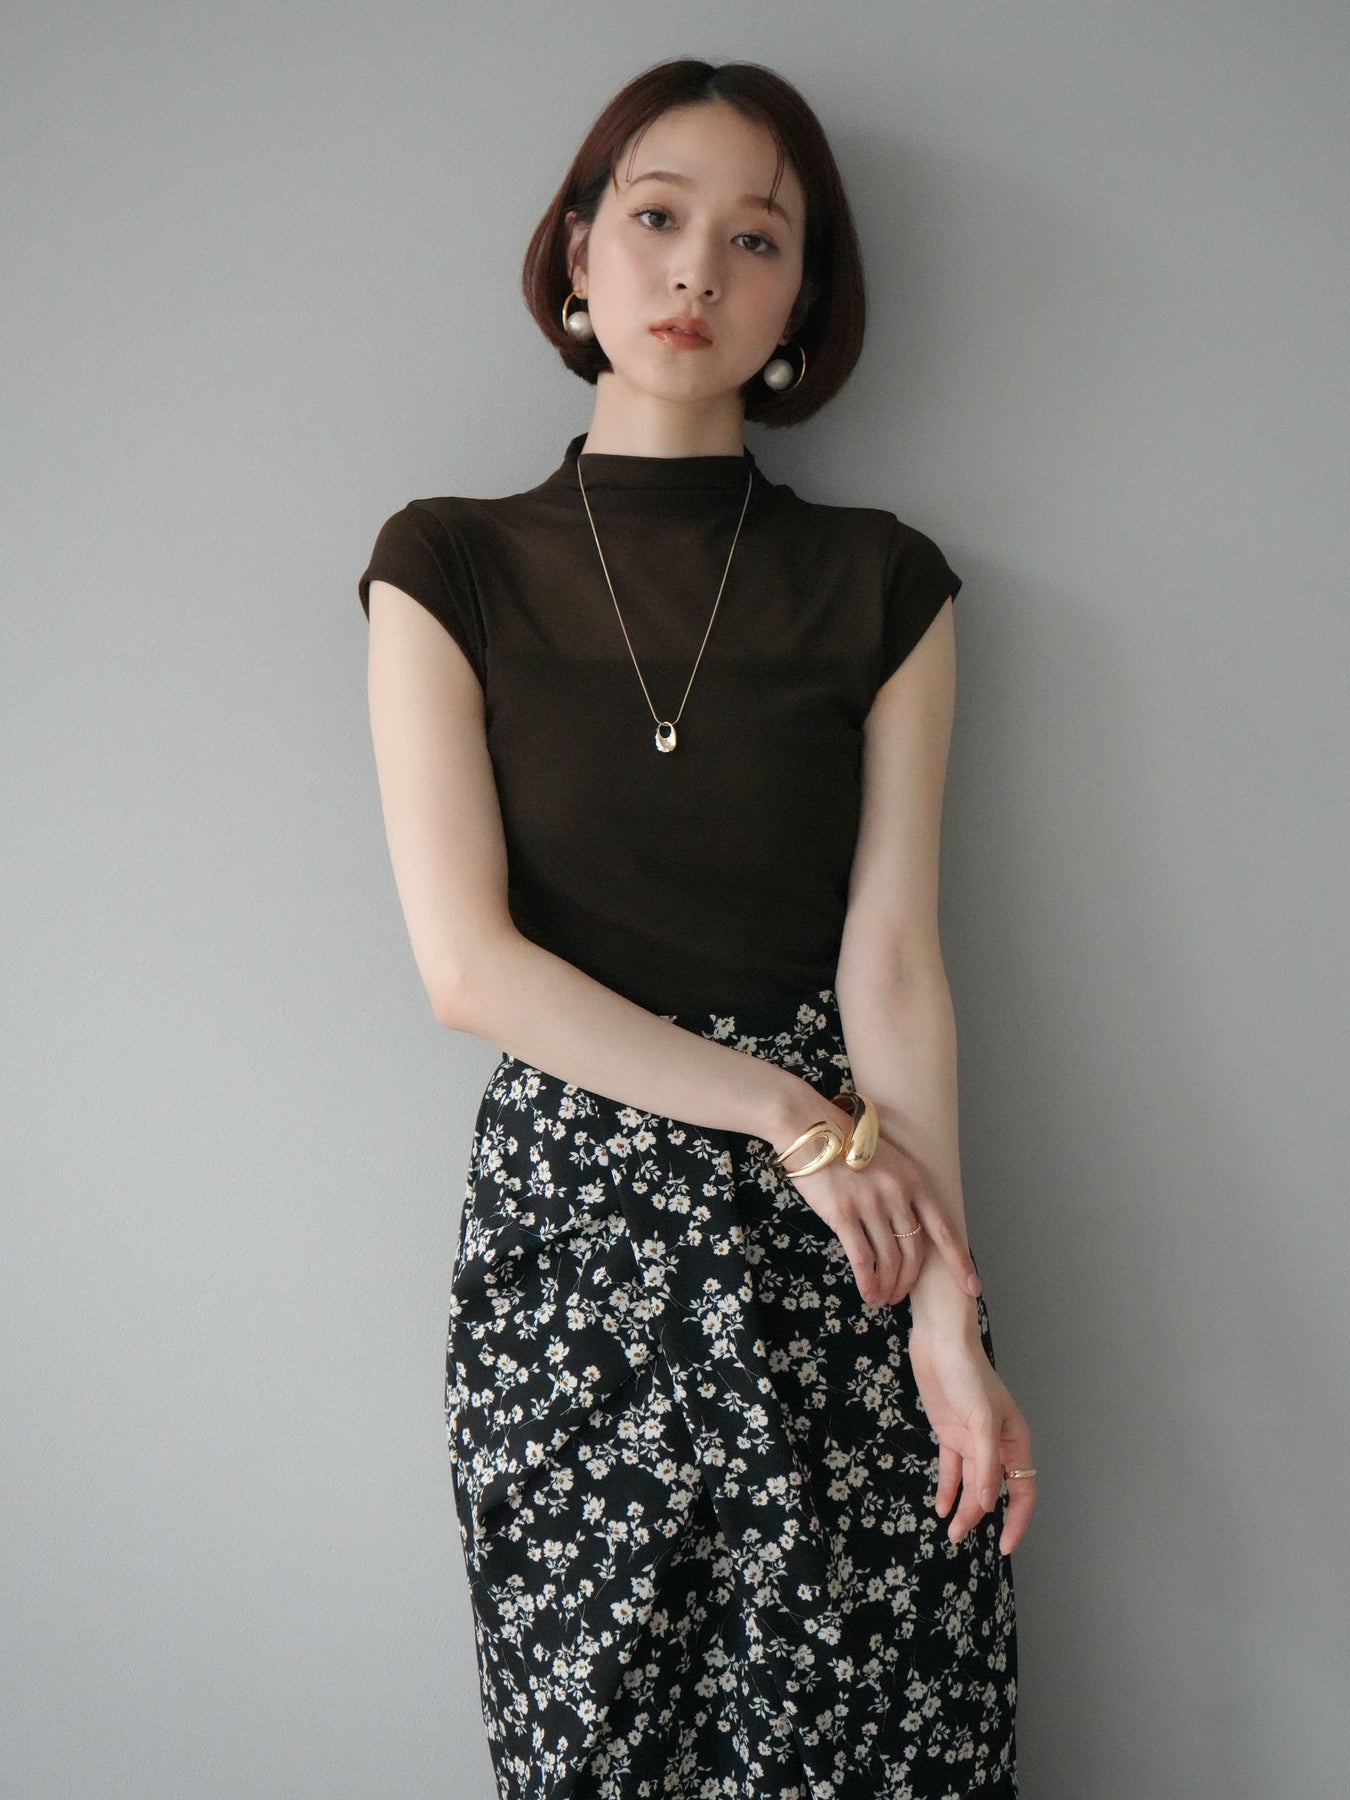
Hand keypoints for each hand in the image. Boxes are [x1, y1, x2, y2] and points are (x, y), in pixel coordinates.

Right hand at [781, 1095, 980, 1307]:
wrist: (810, 1126)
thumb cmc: (846, 1144)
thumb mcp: (888, 1161)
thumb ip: (901, 1191)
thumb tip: (905, 1229)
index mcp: (914, 1180)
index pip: (944, 1230)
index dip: (959, 1263)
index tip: (971, 1288)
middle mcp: (898, 1193)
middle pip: (915, 1252)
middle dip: (909, 1281)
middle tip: (899, 1297)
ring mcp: (872, 1204)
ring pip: (890, 1260)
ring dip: (889, 1286)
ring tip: (881, 1299)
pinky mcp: (844, 1214)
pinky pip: (863, 1259)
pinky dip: (868, 1282)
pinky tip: (868, 1293)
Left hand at [907, 1315, 1035, 1555]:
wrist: (940, 1343)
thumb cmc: (968, 1375)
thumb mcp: (982, 1420)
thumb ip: (986, 1464)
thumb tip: (988, 1504)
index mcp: (1014, 1440)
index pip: (1023, 1489)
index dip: (1017, 1519)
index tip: (1005, 1546)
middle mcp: (996, 1444)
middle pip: (993, 1490)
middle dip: (979, 1516)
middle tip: (958, 1538)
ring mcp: (972, 1440)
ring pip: (971, 1483)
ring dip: (962, 1507)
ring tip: (950, 1531)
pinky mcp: (950, 1433)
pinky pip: (951, 1469)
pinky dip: (948, 1488)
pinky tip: (941, 1507)